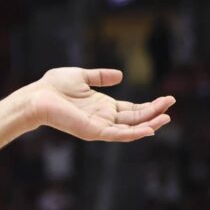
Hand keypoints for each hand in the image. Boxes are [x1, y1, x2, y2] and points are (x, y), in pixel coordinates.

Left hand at [26, 68, 172, 141]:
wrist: (37, 96)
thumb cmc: (54, 86)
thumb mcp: (82, 76)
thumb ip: (100, 77)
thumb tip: (120, 75)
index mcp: (103, 106)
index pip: (132, 109)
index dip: (150, 106)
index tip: (167, 100)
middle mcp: (104, 118)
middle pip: (136, 118)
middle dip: (154, 112)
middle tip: (172, 104)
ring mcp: (100, 126)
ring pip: (130, 128)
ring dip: (149, 124)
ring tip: (167, 117)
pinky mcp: (93, 131)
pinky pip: (117, 135)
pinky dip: (133, 134)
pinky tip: (149, 129)